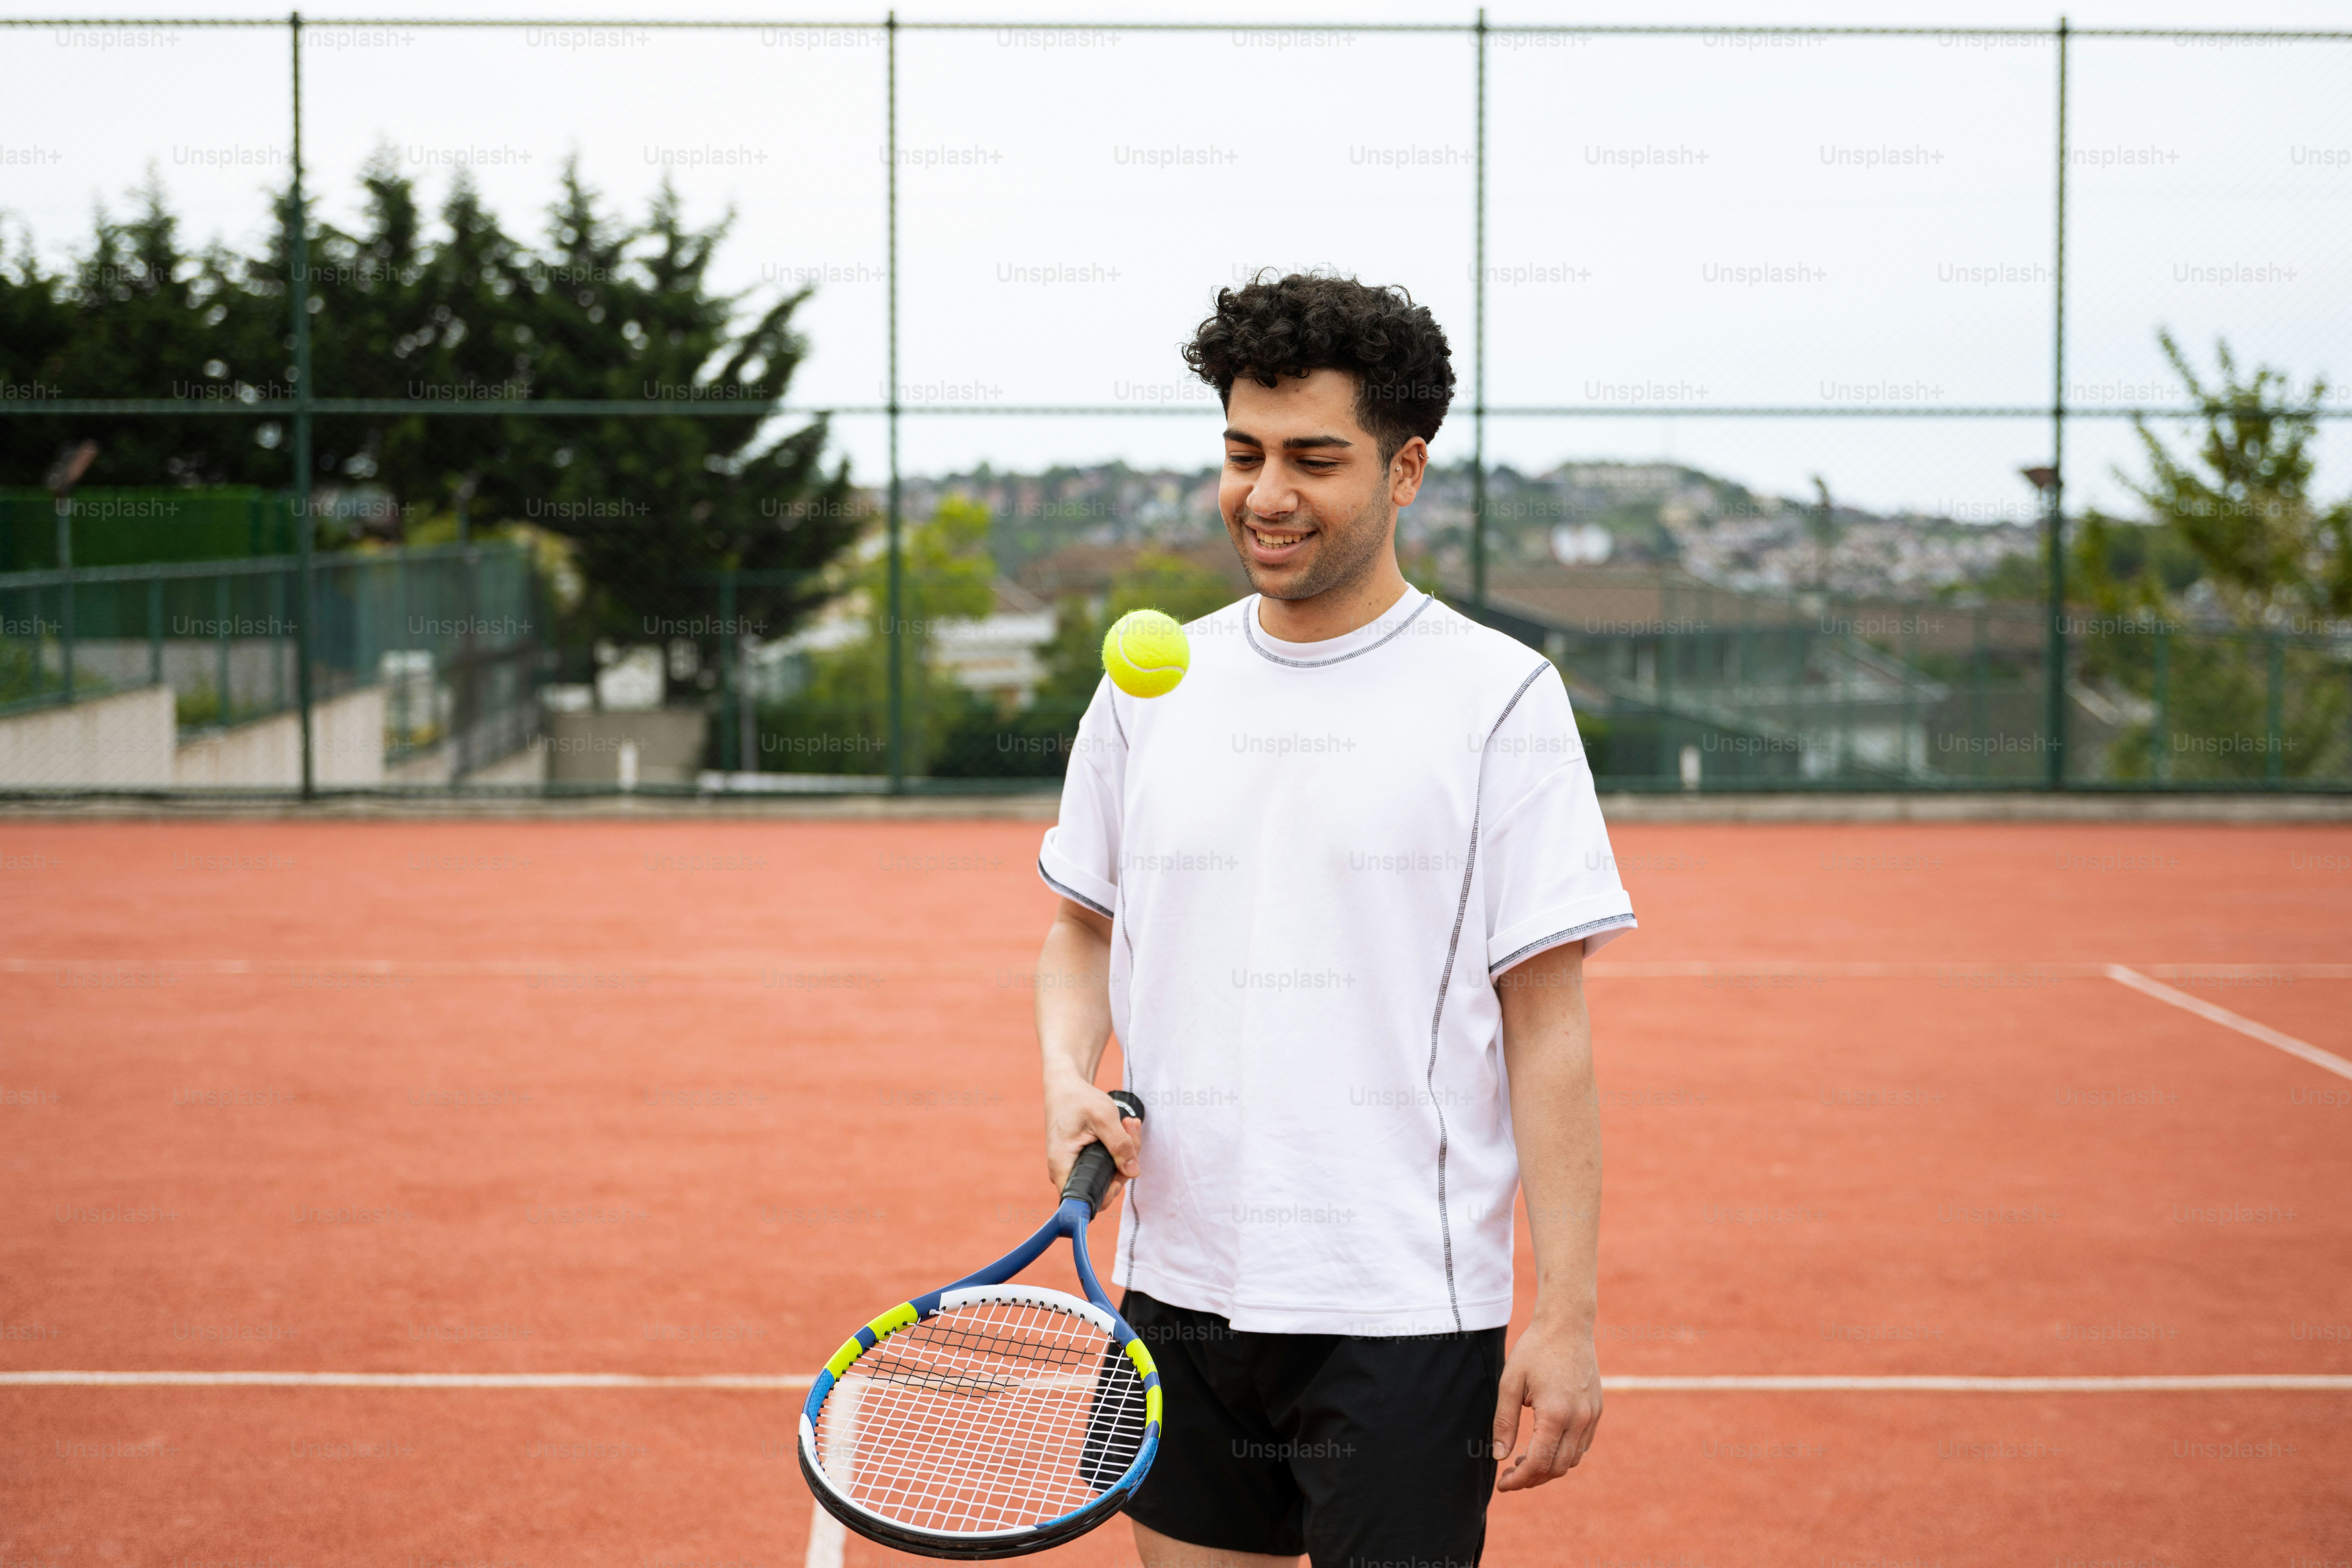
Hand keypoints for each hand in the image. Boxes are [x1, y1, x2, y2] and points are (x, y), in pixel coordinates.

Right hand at [1042, 1075, 1140, 1200]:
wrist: (1065, 1086)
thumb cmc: (1078, 1099)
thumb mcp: (1103, 1117)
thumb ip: (1119, 1145)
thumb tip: (1133, 1172)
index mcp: (1063, 1166)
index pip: (1086, 1200)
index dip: (1109, 1193)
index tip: (1123, 1171)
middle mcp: (1067, 1171)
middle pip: (1103, 1185)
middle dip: (1125, 1162)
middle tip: (1131, 1130)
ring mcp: (1076, 1166)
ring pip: (1109, 1172)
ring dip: (1125, 1150)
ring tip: (1129, 1123)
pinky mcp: (1084, 1159)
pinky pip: (1107, 1162)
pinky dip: (1119, 1147)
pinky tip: (1125, 1127)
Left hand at [1490, 1310, 1601, 1490]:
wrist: (1567, 1325)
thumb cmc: (1534, 1350)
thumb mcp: (1510, 1383)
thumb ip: (1504, 1422)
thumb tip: (1499, 1456)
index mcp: (1555, 1413)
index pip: (1539, 1463)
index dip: (1519, 1479)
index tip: (1503, 1484)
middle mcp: (1579, 1419)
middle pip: (1556, 1468)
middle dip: (1532, 1478)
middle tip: (1509, 1475)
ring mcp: (1592, 1416)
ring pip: (1571, 1460)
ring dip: (1548, 1468)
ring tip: (1523, 1459)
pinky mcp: (1597, 1411)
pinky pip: (1582, 1445)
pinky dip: (1563, 1454)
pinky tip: (1544, 1445)